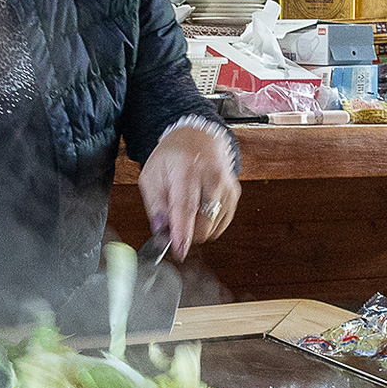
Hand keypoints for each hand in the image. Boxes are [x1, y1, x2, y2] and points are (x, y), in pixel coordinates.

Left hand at [138, 122, 239, 257]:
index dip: (182, 232)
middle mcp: (212, 177)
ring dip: (196, 229)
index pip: (186, 206)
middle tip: (172, 225)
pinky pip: (221, 223)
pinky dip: (208, 224)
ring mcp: (226, 186)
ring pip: (213, 226)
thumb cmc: (173, 156)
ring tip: (185, 210)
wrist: (198, 137)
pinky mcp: (234, 194)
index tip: (179, 250)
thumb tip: (161, 230)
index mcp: (187, 169)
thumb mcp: (152, 175)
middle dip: (186, 232)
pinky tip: (199, 210)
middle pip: (203, 221)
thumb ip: (155, 205)